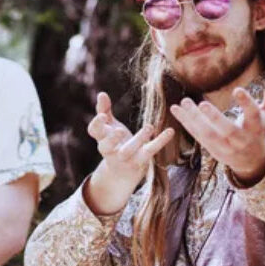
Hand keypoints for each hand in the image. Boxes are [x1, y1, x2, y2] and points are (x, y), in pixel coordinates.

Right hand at [85, 92, 173, 214]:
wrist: (122, 172)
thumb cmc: (114, 142)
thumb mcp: (109, 127)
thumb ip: (104, 110)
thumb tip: (101, 93)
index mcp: (101, 139)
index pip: (94, 131)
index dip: (97, 124)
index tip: (103, 115)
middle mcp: (110, 150)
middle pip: (107, 146)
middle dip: (113, 138)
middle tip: (120, 130)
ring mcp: (125, 157)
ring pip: (129, 151)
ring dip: (139, 139)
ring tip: (149, 127)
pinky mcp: (140, 160)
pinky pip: (151, 150)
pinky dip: (161, 141)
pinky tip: (170, 131)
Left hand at [170, 71, 264, 183]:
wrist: (252, 159)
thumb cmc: (261, 128)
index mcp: (256, 126)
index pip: (252, 114)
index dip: (245, 103)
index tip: (237, 90)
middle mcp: (240, 137)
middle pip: (227, 130)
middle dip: (215, 118)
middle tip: (203, 105)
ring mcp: (225, 145)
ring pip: (208, 133)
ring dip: (194, 119)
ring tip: (184, 102)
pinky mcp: (211, 147)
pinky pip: (197, 135)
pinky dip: (186, 122)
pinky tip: (176, 109)